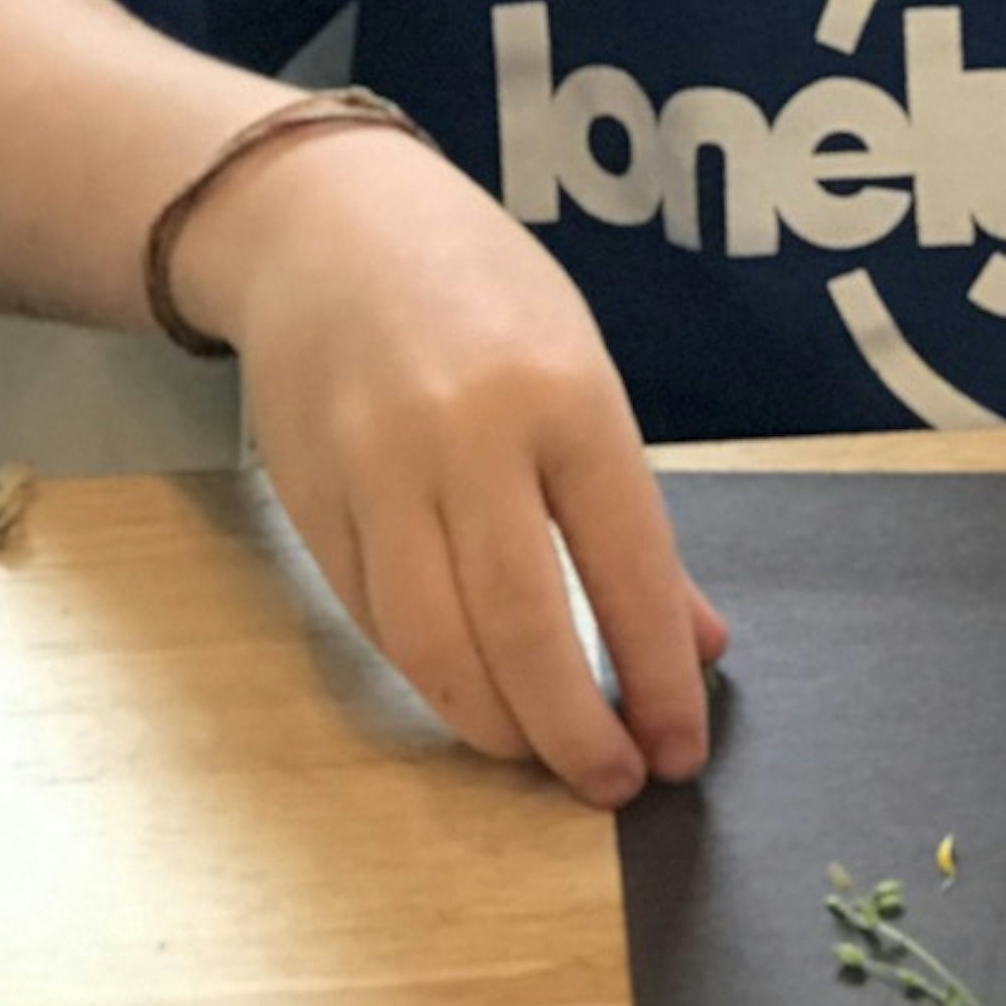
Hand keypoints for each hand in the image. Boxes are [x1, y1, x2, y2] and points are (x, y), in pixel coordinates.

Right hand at [185, 127, 727, 803]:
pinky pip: (373, 617)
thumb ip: (635, 522)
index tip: (679, 751)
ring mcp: (374, 469)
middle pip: (521, 624)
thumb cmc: (479, 298)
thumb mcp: (582, 374)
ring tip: (538, 753)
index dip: (655, 678)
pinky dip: (426, 672)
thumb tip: (696, 646)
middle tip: (610, 783)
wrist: (324, 222)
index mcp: (564, 396)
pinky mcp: (308, 496)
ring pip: (431, 641)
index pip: (626, 567)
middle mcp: (465, 435)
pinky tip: (467, 689)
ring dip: (493, 723)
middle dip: (571, 729)